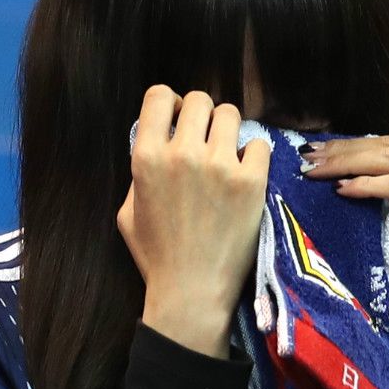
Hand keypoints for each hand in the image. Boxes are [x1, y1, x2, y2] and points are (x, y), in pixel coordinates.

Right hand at [118, 86, 271, 357]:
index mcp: (146, 157)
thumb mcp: (128, 211)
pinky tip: (246, 174)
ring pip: (231, 114)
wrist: (192, 292)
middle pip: (200, 100)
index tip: (178, 119)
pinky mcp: (251, 181)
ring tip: (228, 154)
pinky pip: (259, 143)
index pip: (159, 95)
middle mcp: (182, 153)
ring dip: (229, 130)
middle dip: (202, 115)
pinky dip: (253, 154)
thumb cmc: (157, 256)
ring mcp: (220, 165)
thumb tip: (156, 142)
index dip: (170, 103)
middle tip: (206, 138)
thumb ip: (140, 171)